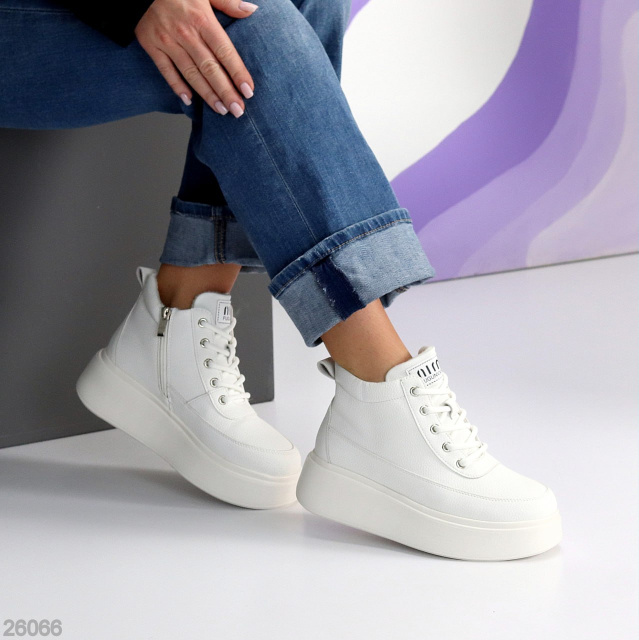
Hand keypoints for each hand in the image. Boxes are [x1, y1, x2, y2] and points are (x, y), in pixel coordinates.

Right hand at [134, 0, 258, 116]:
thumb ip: (228, 1)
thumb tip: (252, 10)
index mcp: (202, 19)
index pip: (225, 52)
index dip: (238, 73)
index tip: (248, 91)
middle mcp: (186, 34)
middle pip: (210, 69)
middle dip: (226, 92)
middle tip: (238, 110)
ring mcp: (168, 42)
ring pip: (191, 74)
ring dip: (208, 94)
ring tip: (221, 110)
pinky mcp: (152, 46)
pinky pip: (166, 71)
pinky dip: (177, 87)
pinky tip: (189, 101)